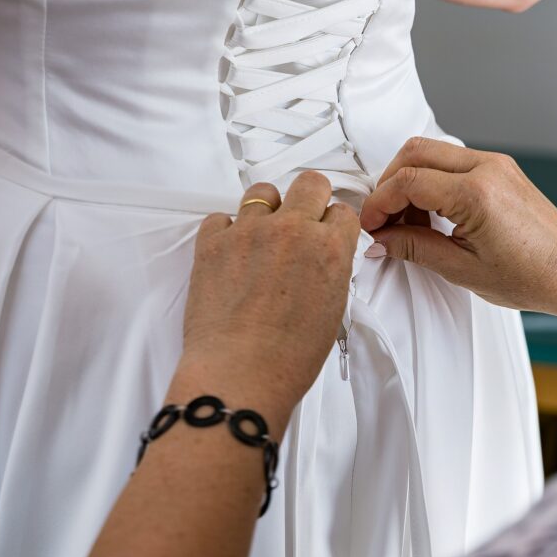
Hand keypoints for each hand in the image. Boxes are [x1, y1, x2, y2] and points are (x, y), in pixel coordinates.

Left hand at [177, 172, 359, 421]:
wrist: (239, 373)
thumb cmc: (286, 358)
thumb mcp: (331, 311)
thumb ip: (329, 271)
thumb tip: (321, 258)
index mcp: (330, 249)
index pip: (342, 210)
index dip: (334, 221)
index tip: (326, 229)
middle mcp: (293, 231)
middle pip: (310, 183)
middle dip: (310, 197)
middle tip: (302, 217)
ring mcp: (251, 231)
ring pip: (263, 191)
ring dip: (267, 209)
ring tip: (262, 236)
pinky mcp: (214, 241)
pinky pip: (220, 217)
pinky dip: (226, 231)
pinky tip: (231, 253)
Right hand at [360, 137, 556, 314]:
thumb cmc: (531, 276)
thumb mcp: (461, 269)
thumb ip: (413, 248)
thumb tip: (381, 241)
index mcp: (477, 194)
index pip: (407, 182)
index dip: (380, 204)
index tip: (371, 225)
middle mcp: (488, 169)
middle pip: (414, 153)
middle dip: (389, 185)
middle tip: (382, 219)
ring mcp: (496, 164)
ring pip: (431, 152)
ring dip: (409, 181)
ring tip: (408, 223)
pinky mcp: (500, 168)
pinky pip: (451, 161)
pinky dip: (431, 180)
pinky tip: (431, 214)